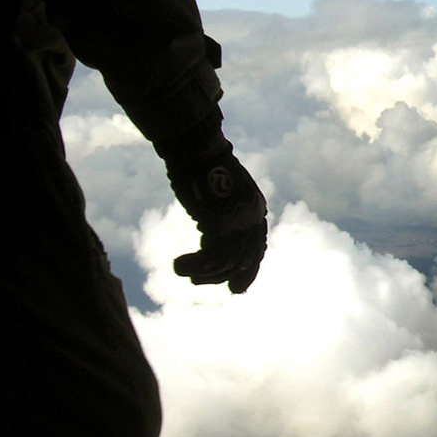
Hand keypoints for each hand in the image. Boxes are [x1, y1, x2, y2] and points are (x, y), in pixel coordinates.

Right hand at [160, 132, 265, 292]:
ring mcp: (239, 221)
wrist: (195, 148)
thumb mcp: (219, 191)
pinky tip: (179, 265)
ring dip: (202, 273)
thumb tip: (208, 233)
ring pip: (225, 262)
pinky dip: (194, 266)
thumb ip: (221, 214)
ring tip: (183, 272)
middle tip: (197, 282)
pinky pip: (210, 257)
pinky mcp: (220, 223)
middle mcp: (253, 217)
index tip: (235, 288)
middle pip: (242, 259)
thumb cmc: (200, 166)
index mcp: (256, 208)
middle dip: (220, 276)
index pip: (257, 248)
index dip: (247, 271)